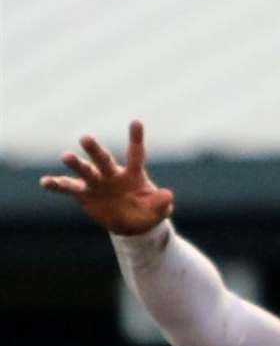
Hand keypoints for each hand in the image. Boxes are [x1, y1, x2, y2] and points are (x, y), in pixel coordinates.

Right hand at [39, 120, 175, 234]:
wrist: (130, 224)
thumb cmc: (147, 212)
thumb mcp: (158, 210)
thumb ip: (161, 202)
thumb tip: (168, 195)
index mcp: (133, 175)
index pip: (136, 154)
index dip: (136, 138)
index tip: (136, 121)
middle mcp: (113, 174)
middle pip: (104, 159)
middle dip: (95, 150)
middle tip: (85, 138)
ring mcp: (97, 183)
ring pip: (85, 171)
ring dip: (76, 164)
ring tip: (66, 156)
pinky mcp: (84, 194)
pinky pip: (68, 188)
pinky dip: (57, 185)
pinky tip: (45, 182)